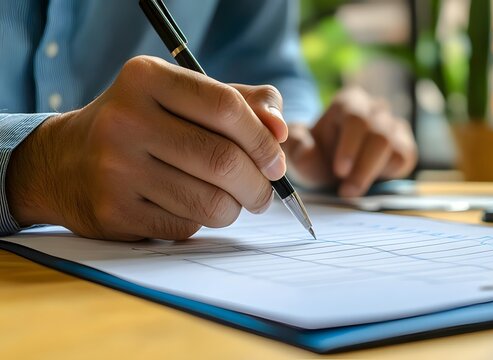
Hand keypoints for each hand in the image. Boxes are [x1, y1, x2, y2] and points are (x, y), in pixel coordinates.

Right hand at [7, 56, 287, 240]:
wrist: (64, 161)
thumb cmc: (145, 124)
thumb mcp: (185, 97)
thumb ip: (243, 103)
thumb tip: (281, 132)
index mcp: (147, 78)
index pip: (226, 108)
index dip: (263, 140)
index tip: (277, 162)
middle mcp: (125, 119)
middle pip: (223, 161)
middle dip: (258, 185)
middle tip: (265, 193)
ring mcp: (115, 168)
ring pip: (210, 202)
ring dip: (234, 208)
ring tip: (232, 201)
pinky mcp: (113, 211)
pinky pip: (186, 225)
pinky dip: (201, 222)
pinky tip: (189, 208)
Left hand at [282, 87, 416, 196]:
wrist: (332, 166)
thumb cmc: (316, 154)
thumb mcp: (299, 152)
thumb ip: (297, 147)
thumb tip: (305, 148)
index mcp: (349, 102)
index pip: (356, 118)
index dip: (349, 146)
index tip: (339, 171)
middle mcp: (375, 109)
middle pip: (379, 134)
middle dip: (362, 166)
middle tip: (346, 191)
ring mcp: (394, 126)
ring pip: (393, 147)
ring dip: (371, 173)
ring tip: (350, 190)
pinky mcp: (405, 146)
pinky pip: (403, 159)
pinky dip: (385, 175)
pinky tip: (367, 181)